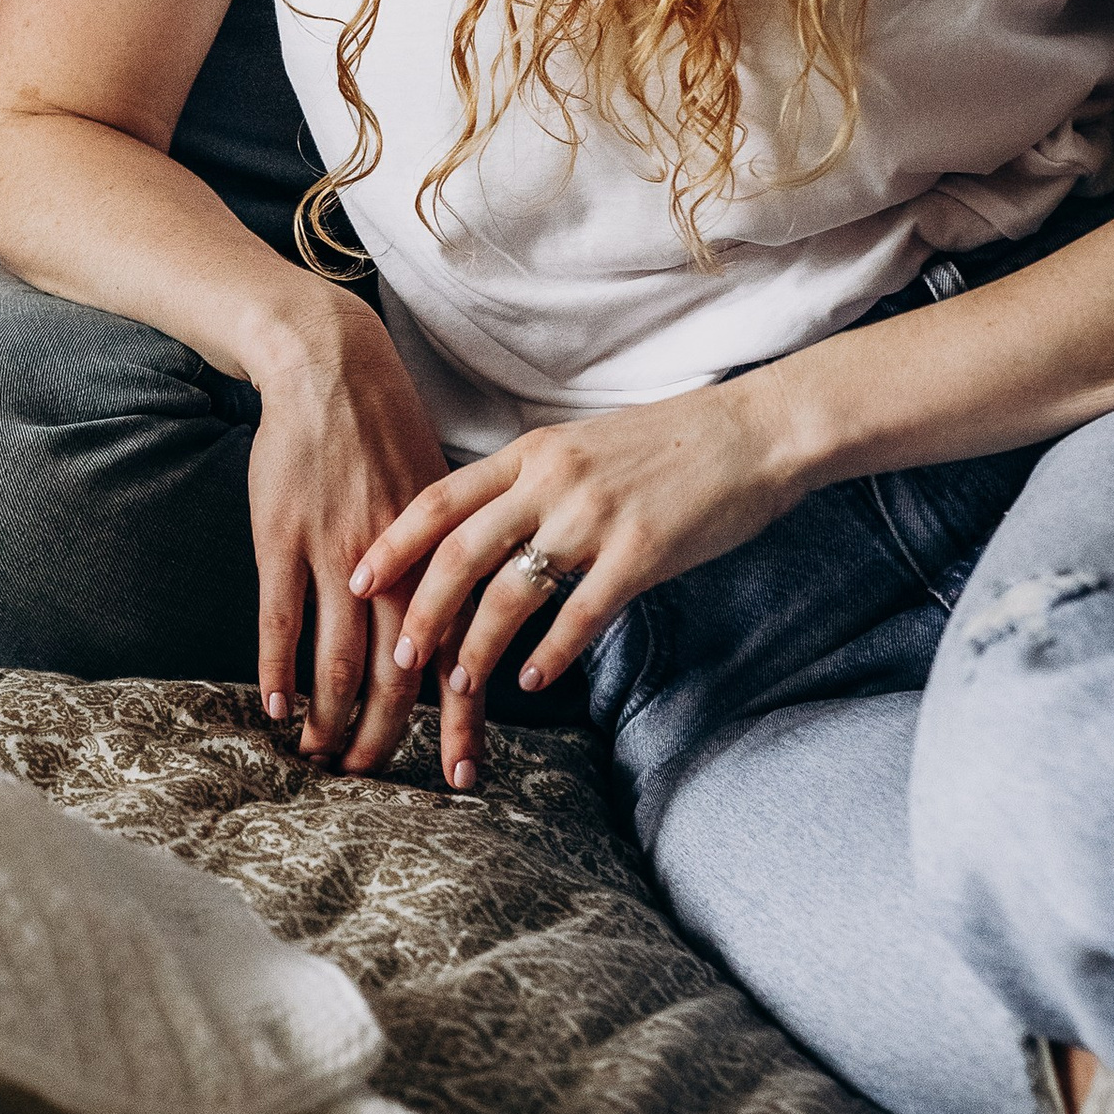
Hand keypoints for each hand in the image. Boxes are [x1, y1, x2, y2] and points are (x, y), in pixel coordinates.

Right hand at [244, 299, 455, 778]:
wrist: (330, 367)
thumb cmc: (388, 429)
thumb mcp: (442, 492)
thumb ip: (454, 558)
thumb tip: (476, 615)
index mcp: (444, 556)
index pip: (458, 654)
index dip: (459, 717)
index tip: (462, 769)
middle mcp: (398, 564)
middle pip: (400, 672)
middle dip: (389, 734)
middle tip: (375, 778)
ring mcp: (336, 553)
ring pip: (339, 657)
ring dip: (330, 716)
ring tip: (321, 756)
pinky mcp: (284, 538)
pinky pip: (282, 619)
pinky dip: (279, 671)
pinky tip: (276, 708)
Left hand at [350, 376, 801, 776]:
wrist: (756, 431)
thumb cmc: (670, 443)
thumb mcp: (582, 446)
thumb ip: (532, 482)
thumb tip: (484, 528)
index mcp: (533, 452)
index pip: (442, 497)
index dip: (394, 542)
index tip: (358, 577)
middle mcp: (553, 480)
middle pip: (462, 550)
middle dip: (421, 607)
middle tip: (396, 653)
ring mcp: (596, 516)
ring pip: (512, 589)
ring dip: (477, 643)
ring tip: (457, 683)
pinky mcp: (642, 552)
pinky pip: (581, 612)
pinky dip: (550, 652)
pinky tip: (532, 681)